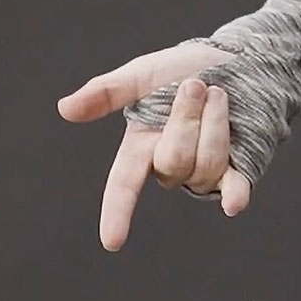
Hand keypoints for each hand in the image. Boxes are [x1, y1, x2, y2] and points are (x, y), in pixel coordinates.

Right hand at [57, 42, 251, 249]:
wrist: (233, 58)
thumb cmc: (180, 69)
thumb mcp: (141, 74)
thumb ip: (106, 92)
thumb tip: (64, 108)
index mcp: (141, 146)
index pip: (123, 185)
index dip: (117, 212)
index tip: (112, 241)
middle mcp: (170, 164)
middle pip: (174, 162)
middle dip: (186, 118)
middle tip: (196, 85)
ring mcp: (203, 170)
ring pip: (205, 165)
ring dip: (214, 123)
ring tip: (218, 93)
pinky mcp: (235, 169)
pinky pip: (234, 189)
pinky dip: (234, 196)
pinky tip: (234, 204)